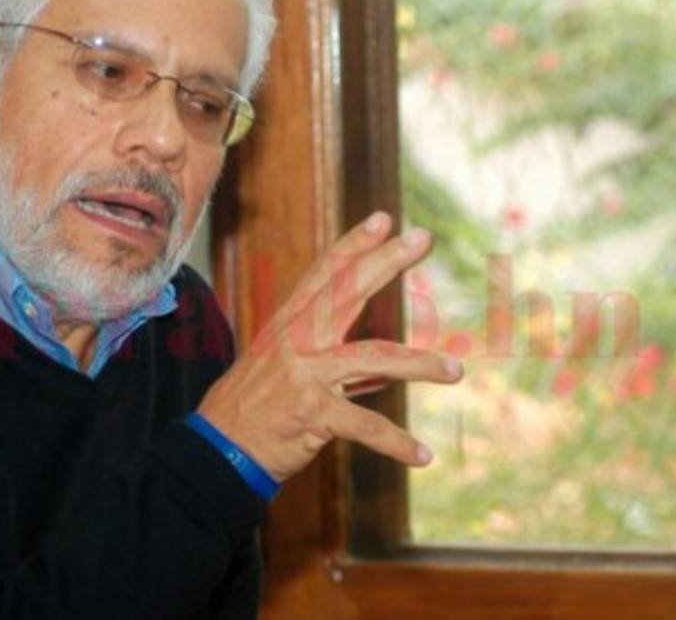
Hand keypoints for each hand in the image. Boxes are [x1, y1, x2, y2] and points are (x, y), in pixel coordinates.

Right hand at [197, 212, 462, 481]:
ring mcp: (305, 375)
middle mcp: (296, 341)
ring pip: (374, 357)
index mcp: (289, 325)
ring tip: (456, 370)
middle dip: (387, 261)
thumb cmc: (254, 406)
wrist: (219, 448)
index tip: (383, 220)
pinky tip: (422, 455)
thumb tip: (384, 367)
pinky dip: (397, 443)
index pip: (324, 274)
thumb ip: (333, 360)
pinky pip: (366, 425)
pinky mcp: (313, 414)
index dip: (354, 244)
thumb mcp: (284, 368)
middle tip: (422, 237)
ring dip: (420, 365)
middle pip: (347, 291)